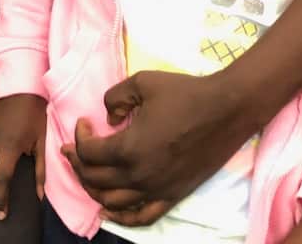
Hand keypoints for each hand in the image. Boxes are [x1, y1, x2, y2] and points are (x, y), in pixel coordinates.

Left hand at [60, 70, 255, 225]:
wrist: (227, 109)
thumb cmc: (185, 93)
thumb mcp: (141, 83)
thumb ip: (114, 97)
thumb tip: (107, 118)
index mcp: (129, 148)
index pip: (88, 153)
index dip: (79, 137)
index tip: (84, 122)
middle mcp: (139, 176)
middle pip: (94, 179)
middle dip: (78, 163)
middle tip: (74, 148)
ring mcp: (157, 190)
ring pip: (111, 202)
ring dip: (93, 188)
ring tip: (89, 173)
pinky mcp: (173, 196)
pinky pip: (142, 217)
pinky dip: (121, 218)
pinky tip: (109, 211)